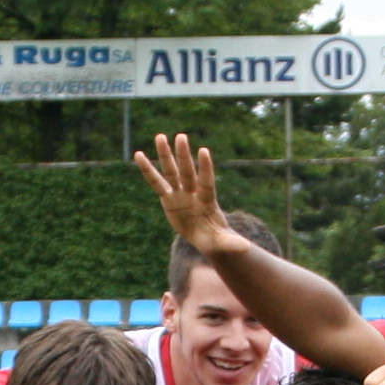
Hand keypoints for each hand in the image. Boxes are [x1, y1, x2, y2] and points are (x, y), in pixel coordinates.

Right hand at [135, 132, 235, 253]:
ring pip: (172, 172)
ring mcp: (180, 193)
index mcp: (207, 201)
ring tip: (160, 136)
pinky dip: (147, 170)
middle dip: (184, 156)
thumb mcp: (223, 243)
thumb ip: (232, 243)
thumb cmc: (216, 239)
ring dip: (165, 155)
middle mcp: (193, 193)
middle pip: (187, 172)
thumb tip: (246, 248)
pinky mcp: (168, 198)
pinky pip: (156, 183)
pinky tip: (138, 155)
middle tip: (181, 136)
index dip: (205, 168)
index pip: (206, 182)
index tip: (204, 151)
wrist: (206, 237)